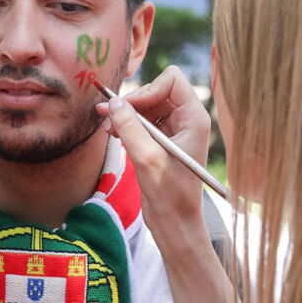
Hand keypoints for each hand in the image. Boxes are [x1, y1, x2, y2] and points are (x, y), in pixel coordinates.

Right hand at [97, 66, 210, 245]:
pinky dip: (126, 125)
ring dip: (126, 114)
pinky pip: (141, 121)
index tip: (128, 109)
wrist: (175, 223)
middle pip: (155, 90)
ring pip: (146, 106)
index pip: (171, 80)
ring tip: (108, 128)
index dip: (147, 90)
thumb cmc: (170, 194)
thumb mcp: (147, 158)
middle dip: (132, 102)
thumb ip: (130, 127)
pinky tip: (114, 135)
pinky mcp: (160, 141)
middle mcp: (186, 119)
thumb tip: (113, 102)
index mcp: (194, 118)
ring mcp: (173, 130)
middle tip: (107, 116)